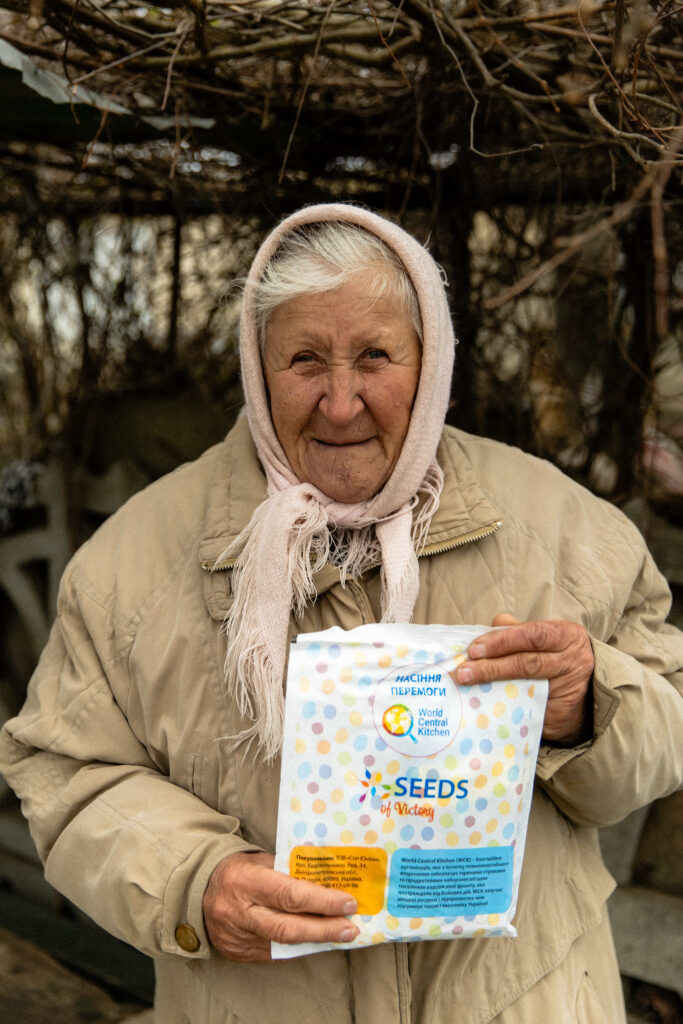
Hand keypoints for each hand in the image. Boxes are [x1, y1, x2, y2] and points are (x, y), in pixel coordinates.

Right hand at [203, 851, 358, 962]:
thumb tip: (325, 879)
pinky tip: (316, 941)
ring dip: (316, 941)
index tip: (347, 902)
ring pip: (282, 944)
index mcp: (246, 881)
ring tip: (340, 935)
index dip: (321, 901)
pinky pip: (273, 953)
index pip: (289, 894)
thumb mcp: (259, 860)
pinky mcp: (237, 952)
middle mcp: (240, 912)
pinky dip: (297, 947)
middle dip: (324, 929)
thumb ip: (287, 870)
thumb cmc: (237, 869)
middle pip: (288, 927)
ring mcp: (237, 936)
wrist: (196, 890)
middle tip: (350, 928)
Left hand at [451, 615, 593, 745]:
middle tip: (463, 671)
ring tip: (468, 684)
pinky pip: (528, 709)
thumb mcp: (545, 638)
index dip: (502, 640)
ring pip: (527, 687)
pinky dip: (505, 706)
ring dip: (494, 686)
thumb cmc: (558, 658)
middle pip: (528, 663)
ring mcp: (568, 689)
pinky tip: (483, 705)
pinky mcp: (560, 714)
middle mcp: (572, 661)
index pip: (533, 635)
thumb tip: (496, 622)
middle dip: (492, 667)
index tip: (475, 648)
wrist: (588, 695)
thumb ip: (519, 630)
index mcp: (567, 636)